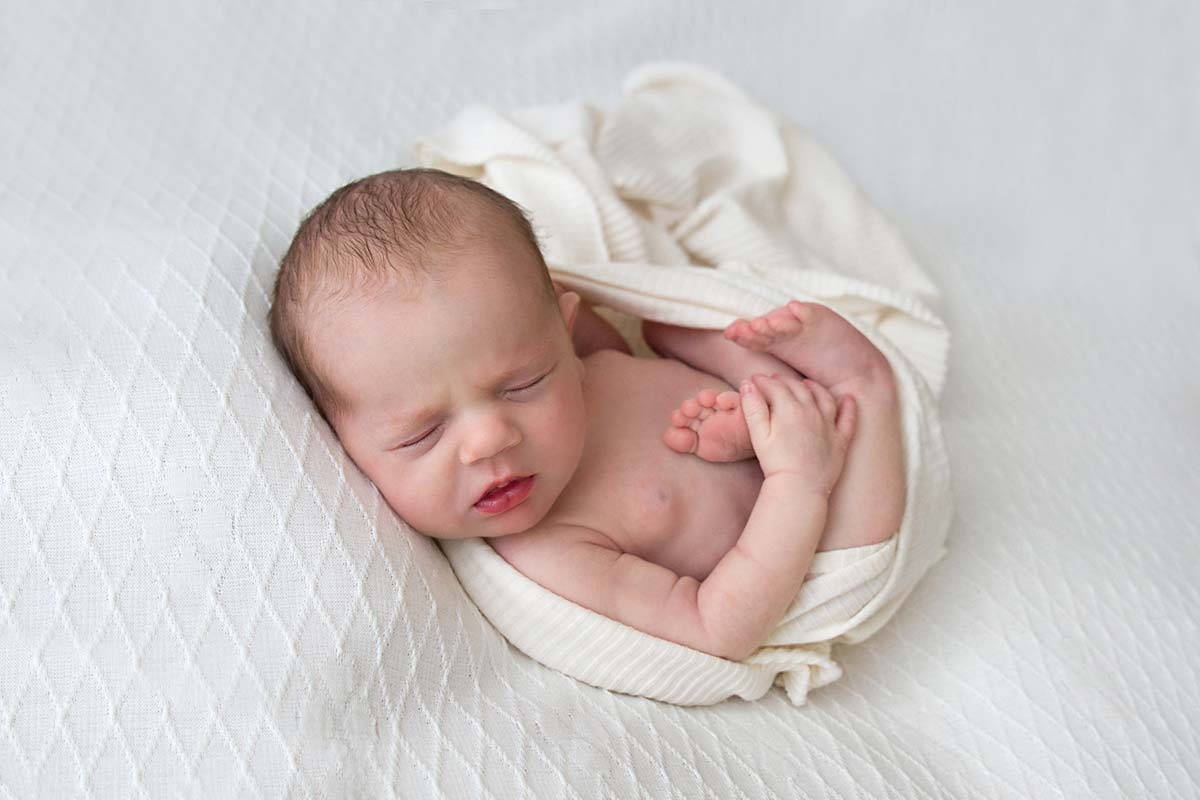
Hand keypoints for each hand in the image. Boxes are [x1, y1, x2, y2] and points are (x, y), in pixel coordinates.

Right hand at [739, 373, 856, 494]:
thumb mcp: (759, 435)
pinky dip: (849, 406)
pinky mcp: (840, 439)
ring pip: (823, 396)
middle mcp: (812, 411)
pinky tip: (847, 398)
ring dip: (813, 387)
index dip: (762, 381)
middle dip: (783, 381)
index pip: (775, 386)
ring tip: (805, 383)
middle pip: (798, 387)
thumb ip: (753, 408)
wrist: (799, 488)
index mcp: (789, 409)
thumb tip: (748, 384)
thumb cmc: (775, 464)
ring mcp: (829, 424)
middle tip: (773, 380)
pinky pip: (848, 418)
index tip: (754, 380)